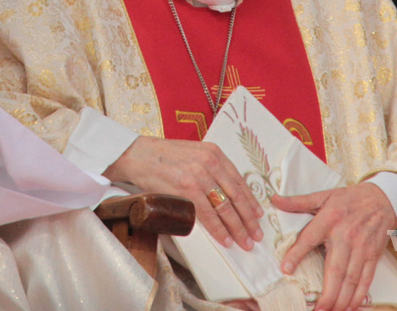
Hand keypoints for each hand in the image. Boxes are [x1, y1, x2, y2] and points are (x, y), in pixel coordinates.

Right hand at [104, 136, 262, 249]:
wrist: (138, 155)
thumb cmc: (163, 157)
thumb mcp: (193, 154)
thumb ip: (210, 168)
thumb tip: (223, 193)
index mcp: (214, 153)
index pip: (239, 181)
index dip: (250, 201)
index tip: (258, 216)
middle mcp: (210, 162)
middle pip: (236, 196)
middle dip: (249, 218)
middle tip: (256, 234)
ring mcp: (199, 175)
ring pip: (225, 207)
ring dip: (237, 227)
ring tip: (245, 241)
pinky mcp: (186, 188)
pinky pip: (207, 214)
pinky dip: (218, 229)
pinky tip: (225, 239)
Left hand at [272, 183, 396, 310]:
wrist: (382, 198)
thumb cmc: (349, 199)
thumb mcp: (323, 195)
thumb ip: (298, 202)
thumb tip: (274, 200)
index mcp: (329, 219)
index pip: (309, 238)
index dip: (297, 254)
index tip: (286, 270)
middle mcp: (346, 236)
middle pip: (336, 269)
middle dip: (327, 293)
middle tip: (317, 309)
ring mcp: (362, 248)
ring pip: (351, 278)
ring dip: (341, 299)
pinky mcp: (373, 255)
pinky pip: (366, 279)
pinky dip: (359, 295)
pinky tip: (350, 307)